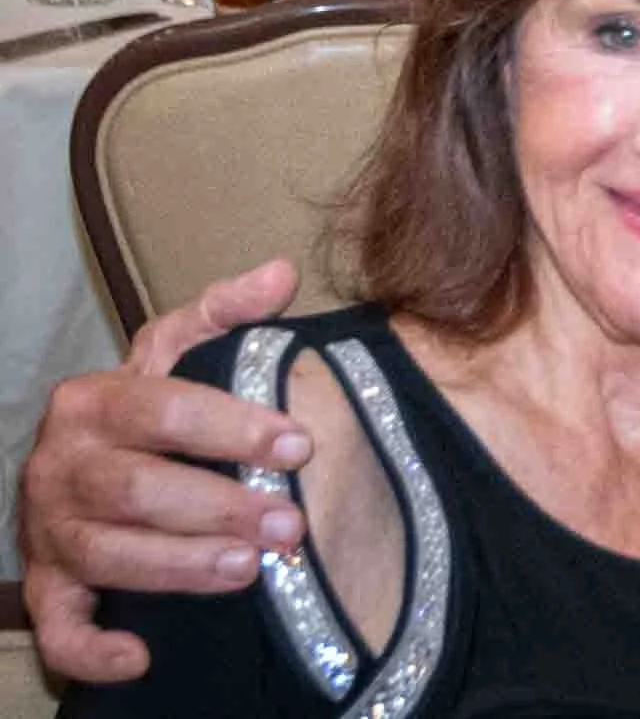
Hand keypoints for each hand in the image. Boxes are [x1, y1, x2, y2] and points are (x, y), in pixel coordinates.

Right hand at [19, 259, 308, 682]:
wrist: (86, 459)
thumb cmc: (149, 406)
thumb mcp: (180, 352)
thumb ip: (226, 314)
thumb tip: (281, 273)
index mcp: (95, 401)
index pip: (164, 409)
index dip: (232, 428)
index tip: (300, 443)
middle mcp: (61, 465)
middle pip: (138, 490)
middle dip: (220, 507)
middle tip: (291, 524)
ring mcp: (50, 530)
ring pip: (109, 554)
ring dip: (181, 567)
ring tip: (250, 568)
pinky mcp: (49, 585)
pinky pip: (58, 627)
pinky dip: (92, 648)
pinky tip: (142, 656)